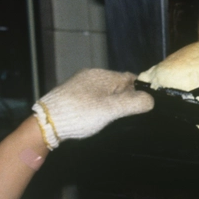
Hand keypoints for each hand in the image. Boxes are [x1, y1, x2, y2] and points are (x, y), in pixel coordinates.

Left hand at [32, 69, 152, 149]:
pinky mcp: (70, 95)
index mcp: (103, 75)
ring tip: (113, 118)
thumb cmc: (80, 114)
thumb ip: (134, 103)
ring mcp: (79, 84)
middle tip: (129, 115)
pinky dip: (98, 105)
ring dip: (111, 102)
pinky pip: (92, 97)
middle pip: (117, 85)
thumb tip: (152, 100)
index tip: (144, 105)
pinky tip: (96, 117)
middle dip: (125, 97)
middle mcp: (91, 75)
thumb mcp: (111, 110)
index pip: (130, 78)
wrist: (46, 123)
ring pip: (104, 91)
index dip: (139, 91)